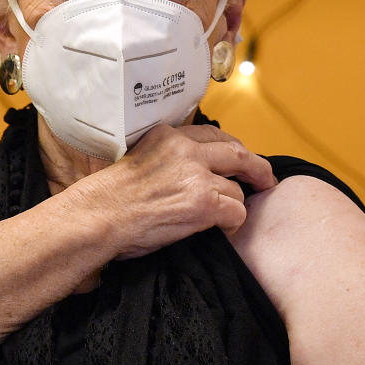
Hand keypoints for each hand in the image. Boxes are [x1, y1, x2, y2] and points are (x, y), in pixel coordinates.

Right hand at [71, 123, 277, 258]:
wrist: (98, 217)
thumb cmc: (110, 199)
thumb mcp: (139, 160)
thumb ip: (167, 159)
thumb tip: (190, 172)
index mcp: (168, 135)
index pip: (213, 135)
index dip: (232, 150)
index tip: (239, 161)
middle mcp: (185, 149)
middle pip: (237, 153)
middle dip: (257, 168)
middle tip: (265, 181)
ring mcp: (195, 175)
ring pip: (237, 188)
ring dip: (234, 205)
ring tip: (226, 219)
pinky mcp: (202, 202)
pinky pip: (236, 211)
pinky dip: (233, 224)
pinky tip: (222, 229)